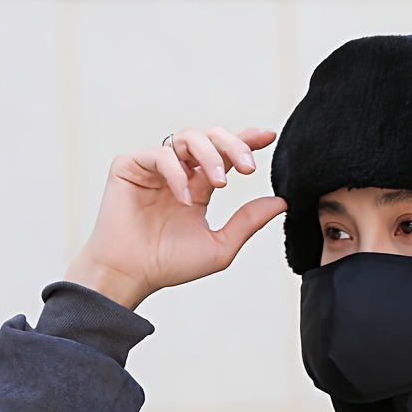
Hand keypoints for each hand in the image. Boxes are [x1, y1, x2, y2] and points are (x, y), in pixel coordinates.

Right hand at [65, 127, 286, 308]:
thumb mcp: (221, 245)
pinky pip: (160, 154)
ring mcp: (154, 168)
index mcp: (199, 187)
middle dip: (234, 145)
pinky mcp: (129, 167)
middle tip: (248, 167)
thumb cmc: (169, 264)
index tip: (269, 136)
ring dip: (210, 156)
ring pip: (187, 138)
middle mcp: (178, 172)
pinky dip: (177, 173)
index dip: (246, 140)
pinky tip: (185, 199)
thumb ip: (249, 221)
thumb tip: (282, 202)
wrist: (131, 275)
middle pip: (210, 138)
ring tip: (221, 182)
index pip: (225, 154)